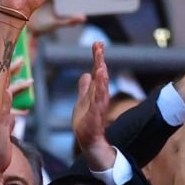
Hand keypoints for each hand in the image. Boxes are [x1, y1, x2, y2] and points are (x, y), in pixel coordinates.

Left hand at [72, 42, 115, 170]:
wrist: (88, 141)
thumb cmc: (86, 122)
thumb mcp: (82, 100)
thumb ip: (85, 88)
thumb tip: (86, 75)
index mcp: (94, 91)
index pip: (96, 71)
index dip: (97, 57)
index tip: (97, 43)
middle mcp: (98, 96)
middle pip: (100, 75)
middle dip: (99, 60)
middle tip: (99, 44)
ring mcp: (98, 105)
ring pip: (101, 87)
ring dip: (101, 74)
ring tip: (101, 62)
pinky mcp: (96, 115)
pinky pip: (98, 101)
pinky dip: (100, 90)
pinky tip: (100, 81)